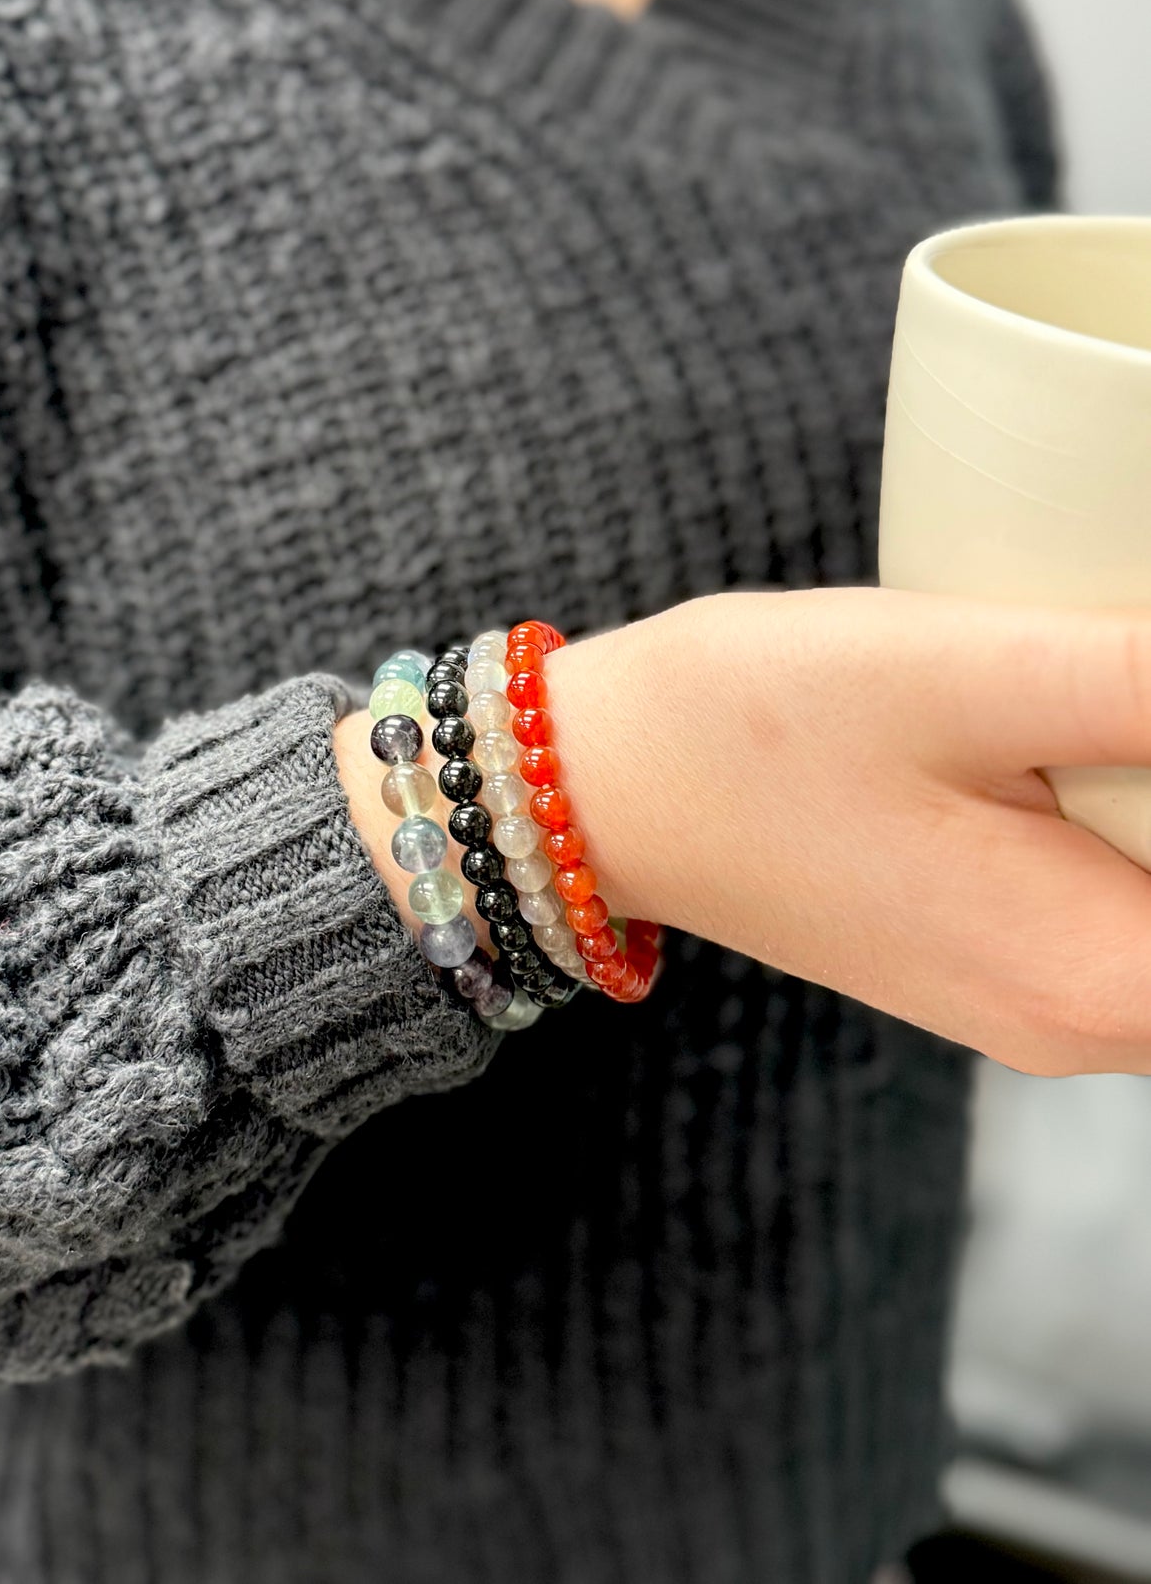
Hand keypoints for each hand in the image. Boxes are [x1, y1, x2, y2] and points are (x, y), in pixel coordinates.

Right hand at [542, 586, 1150, 1075]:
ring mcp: (1044, 1001)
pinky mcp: (1005, 955)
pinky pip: (1129, 900)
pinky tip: (1095, 723)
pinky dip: (1139, 813)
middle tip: (1122, 675)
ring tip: (1111, 689)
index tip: (1144, 705)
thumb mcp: (964, 671)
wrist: (599, 783)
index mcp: (1098, 980)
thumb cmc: (750, 725)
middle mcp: (1084, 1024)